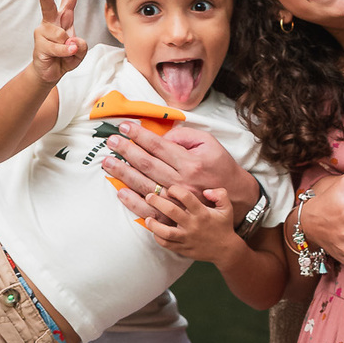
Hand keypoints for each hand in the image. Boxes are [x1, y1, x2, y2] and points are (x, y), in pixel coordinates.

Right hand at [32, 0, 86, 84]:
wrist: (51, 72)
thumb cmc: (66, 57)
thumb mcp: (80, 51)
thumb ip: (81, 45)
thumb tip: (72, 41)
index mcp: (65, 17)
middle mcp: (52, 22)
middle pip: (49, 5)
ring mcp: (43, 32)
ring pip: (61, 35)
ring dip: (68, 48)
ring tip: (65, 53)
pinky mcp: (39, 45)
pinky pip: (58, 48)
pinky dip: (64, 54)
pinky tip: (62, 57)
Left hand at [104, 122, 259, 222]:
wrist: (236, 197)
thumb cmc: (220, 166)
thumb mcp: (209, 143)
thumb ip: (184, 137)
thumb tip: (160, 137)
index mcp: (190, 162)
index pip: (158, 146)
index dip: (139, 135)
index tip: (124, 126)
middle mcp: (182, 182)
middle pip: (147, 164)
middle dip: (126, 150)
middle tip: (111, 141)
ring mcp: (176, 201)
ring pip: (144, 185)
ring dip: (123, 173)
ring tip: (107, 161)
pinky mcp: (174, 215)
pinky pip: (149, 210)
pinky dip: (132, 201)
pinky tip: (119, 191)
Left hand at [141, 186, 237, 261]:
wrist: (225, 250)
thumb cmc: (224, 226)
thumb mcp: (227, 208)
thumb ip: (220, 194)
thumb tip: (205, 191)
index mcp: (202, 213)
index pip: (185, 197)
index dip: (174, 190)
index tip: (170, 189)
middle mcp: (193, 225)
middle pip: (171, 211)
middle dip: (157, 202)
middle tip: (149, 197)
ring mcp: (187, 238)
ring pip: (166, 232)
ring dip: (154, 224)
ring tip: (147, 218)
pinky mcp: (183, 249)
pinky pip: (167, 244)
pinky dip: (158, 238)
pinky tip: (154, 231)